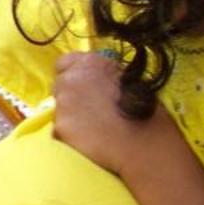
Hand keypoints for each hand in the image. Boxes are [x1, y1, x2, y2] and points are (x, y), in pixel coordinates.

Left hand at [51, 51, 173, 176]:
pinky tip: (89, 141)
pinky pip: (59, 130)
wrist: (143, 141)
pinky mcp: (59, 125)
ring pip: (58, 108)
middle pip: (59, 85)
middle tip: (89, 111)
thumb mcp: (128, 80)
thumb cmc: (145, 111)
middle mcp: (72, 77)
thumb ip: (104, 76)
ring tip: (92, 128)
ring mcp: (63, 101)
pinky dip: (69, 135)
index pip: (65, 62)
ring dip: (70, 115)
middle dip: (70, 96)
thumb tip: (96, 82)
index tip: (82, 87)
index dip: (72, 74)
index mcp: (91, 62)